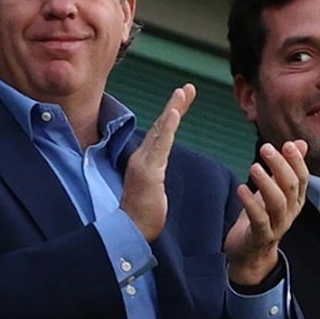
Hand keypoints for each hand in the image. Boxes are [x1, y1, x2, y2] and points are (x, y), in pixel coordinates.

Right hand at [120, 84, 195, 240]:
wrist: (131, 231)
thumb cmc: (142, 214)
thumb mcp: (152, 189)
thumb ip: (155, 175)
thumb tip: (158, 168)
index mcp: (145, 161)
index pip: (160, 133)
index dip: (172, 115)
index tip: (184, 98)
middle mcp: (142, 158)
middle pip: (160, 127)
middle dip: (175, 105)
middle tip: (188, 87)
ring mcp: (144, 164)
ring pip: (160, 132)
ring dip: (172, 111)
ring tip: (182, 93)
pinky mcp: (148, 172)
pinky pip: (160, 146)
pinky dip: (166, 128)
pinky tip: (173, 113)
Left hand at [224, 140, 308, 285]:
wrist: (250, 254)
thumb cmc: (262, 217)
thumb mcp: (274, 191)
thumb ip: (286, 168)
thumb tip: (299, 143)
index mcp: (295, 200)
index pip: (302, 178)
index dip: (296, 161)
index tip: (286, 144)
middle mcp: (290, 212)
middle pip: (290, 187)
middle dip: (280, 166)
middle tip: (266, 148)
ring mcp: (277, 226)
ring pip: (277, 203)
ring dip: (266, 183)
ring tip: (254, 167)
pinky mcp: (260, 237)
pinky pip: (259, 220)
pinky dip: (251, 203)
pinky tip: (241, 189)